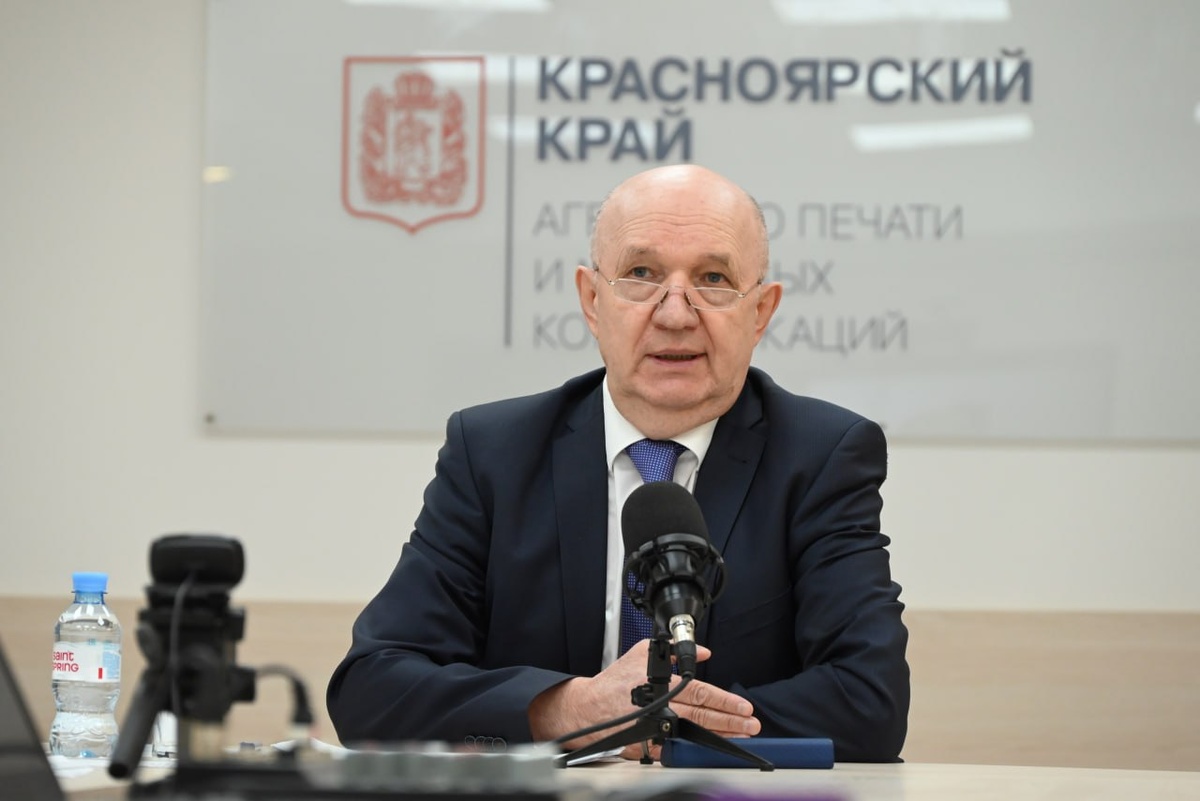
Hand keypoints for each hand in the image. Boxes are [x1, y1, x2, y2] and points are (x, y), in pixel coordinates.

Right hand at [528, 639, 760, 758]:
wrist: (588, 708)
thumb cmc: (615, 681)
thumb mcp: (643, 653)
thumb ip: (676, 651)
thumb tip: (704, 652)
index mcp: (661, 684)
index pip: (701, 692)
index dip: (725, 701)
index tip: (743, 706)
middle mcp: (660, 708)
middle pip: (703, 717)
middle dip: (731, 721)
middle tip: (751, 723)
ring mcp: (655, 729)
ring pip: (694, 734)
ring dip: (720, 735)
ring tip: (739, 734)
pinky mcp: (648, 746)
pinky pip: (677, 747)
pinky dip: (695, 746)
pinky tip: (711, 744)